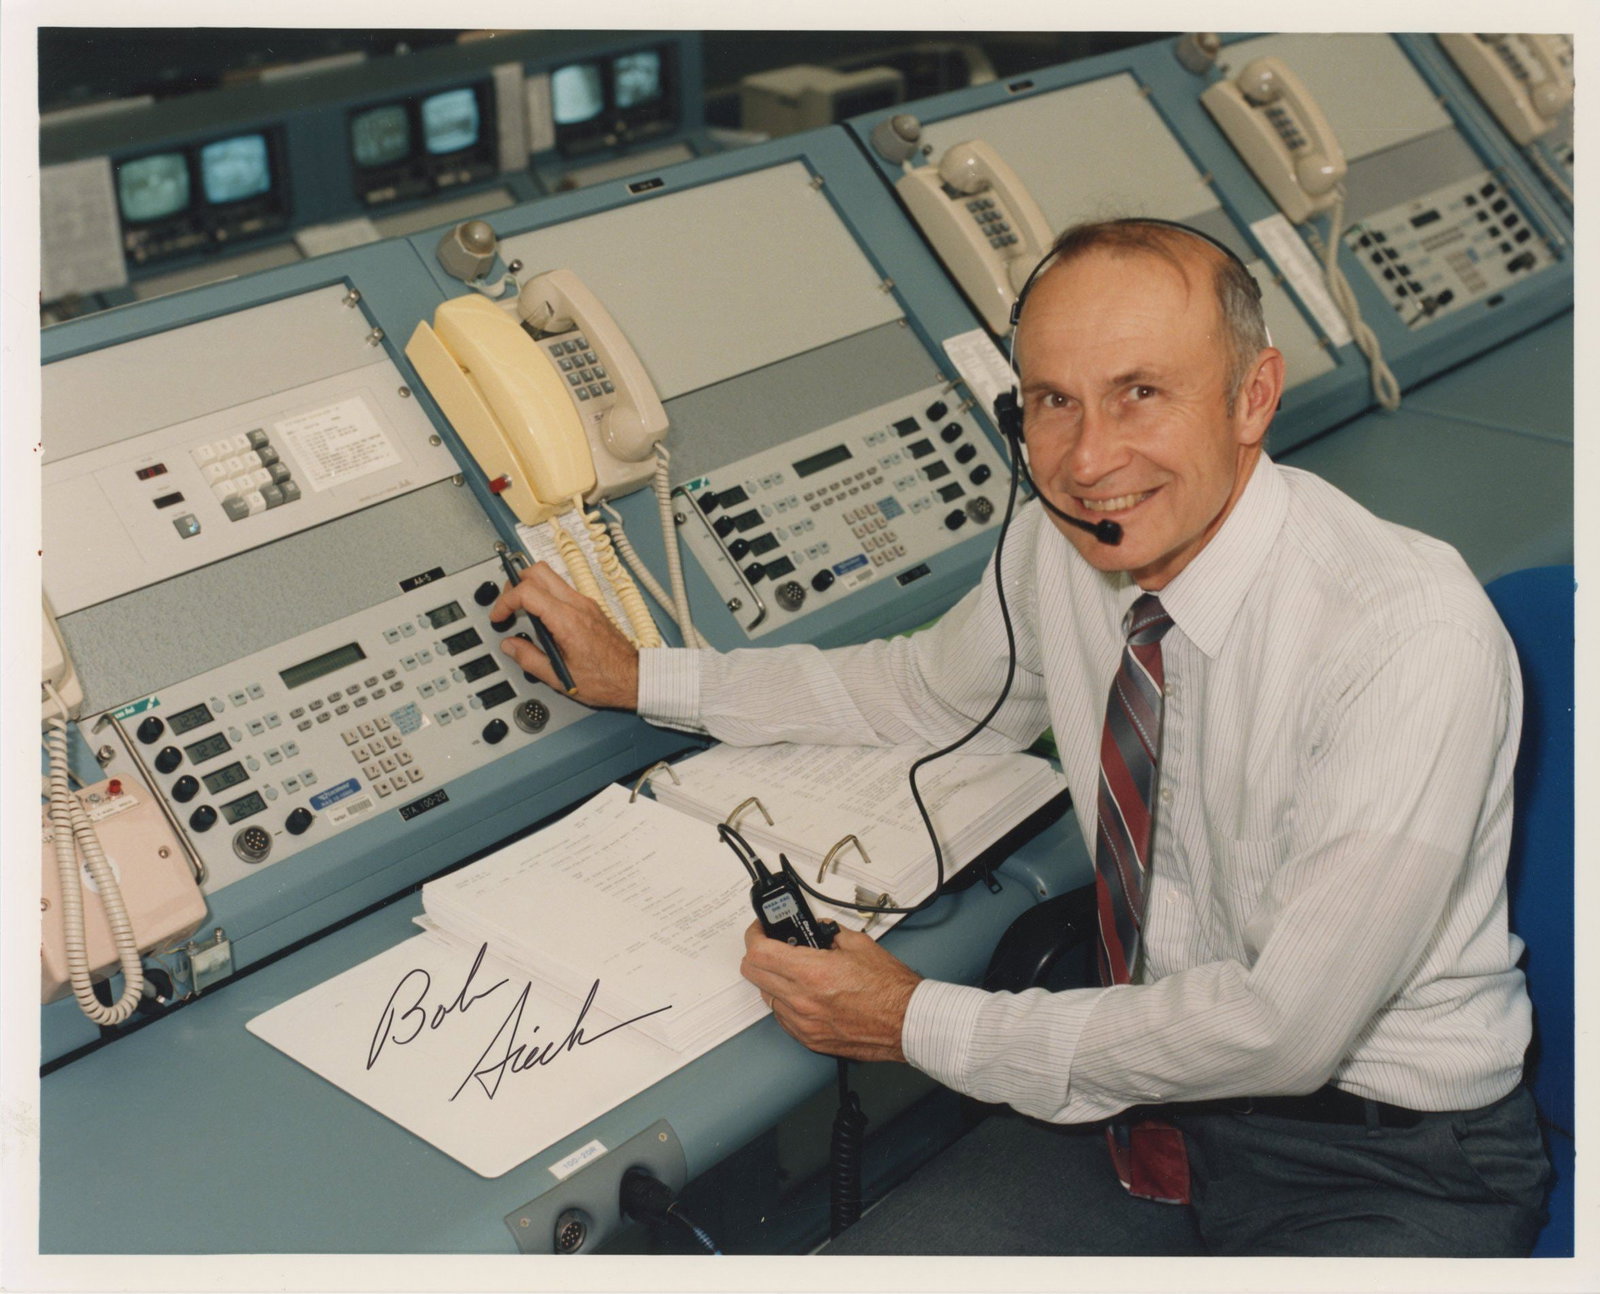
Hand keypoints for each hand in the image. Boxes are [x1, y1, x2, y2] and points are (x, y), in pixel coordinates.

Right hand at [491, 562, 640, 709]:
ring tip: (523, 613)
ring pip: (551, 577)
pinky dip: (545, 596)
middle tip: (507, 605)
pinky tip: (543, 620)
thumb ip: (529, 659)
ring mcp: (586, 604)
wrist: (634, 678)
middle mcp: (578, 605)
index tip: (499, 617)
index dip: (505, 601)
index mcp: (568, 620)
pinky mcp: (590, 608)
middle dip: (515, 583)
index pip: (527, 591)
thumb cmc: (606, 680)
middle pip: (538, 571)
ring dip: (531, 588)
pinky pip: (562, 590)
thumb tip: (510, 645)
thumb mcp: (559, 678)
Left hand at [740, 921, 921, 1062]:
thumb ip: (830, 933)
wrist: (906, 1022)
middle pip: (752, 973)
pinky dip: (786, 1002)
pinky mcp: (809, 1039)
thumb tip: (817, 930)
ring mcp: (803, 1023)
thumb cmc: (890, 989)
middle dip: (757, 954)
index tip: (760, 930)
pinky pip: (782, 1017)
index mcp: (811, 972)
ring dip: (771, 979)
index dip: (754, 935)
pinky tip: (803, 993)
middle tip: (770, 946)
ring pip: (765, 996)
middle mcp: (801, 1000)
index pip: (759, 952)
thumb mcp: (859, 944)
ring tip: (792, 970)